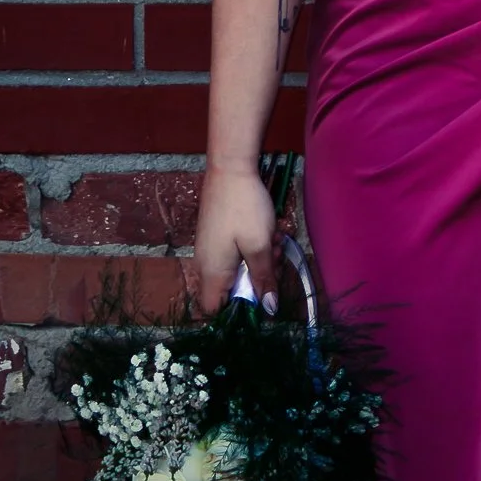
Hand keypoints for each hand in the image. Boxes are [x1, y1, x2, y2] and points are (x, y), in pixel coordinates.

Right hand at [192, 164, 280, 318]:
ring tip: (274, 239)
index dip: (236, 311)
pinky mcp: (218, 236)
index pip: (214, 309)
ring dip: (260, 260)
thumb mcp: (260, 246)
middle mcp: (206, 264)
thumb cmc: (244, 209)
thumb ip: (263, 279)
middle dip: (258, 279)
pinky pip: (236, 253)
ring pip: (238, 269)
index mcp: (212, 272)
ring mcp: (211, 249)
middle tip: (275, 258)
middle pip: (231, 289)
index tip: (260, 298)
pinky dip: (253, 247)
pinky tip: (268, 231)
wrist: (230, 169)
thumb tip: (269, 309)